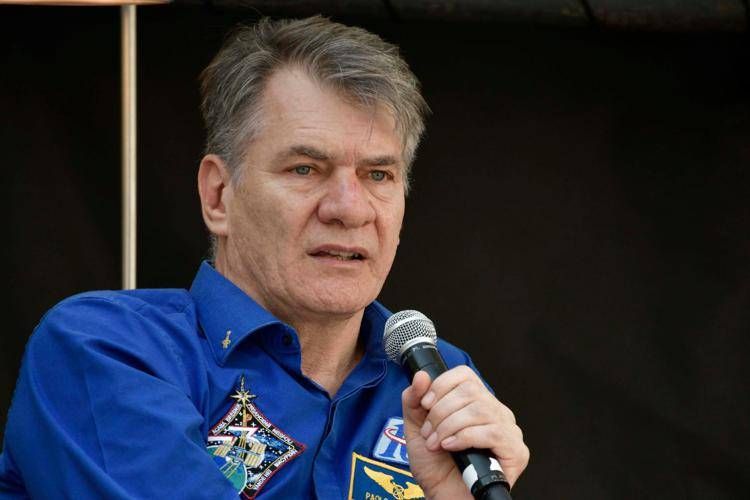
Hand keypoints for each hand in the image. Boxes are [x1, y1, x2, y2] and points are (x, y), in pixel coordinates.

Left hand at [401, 367, 528, 499]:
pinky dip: (464, 437)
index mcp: (476, 402)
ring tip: (437, 443)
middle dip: (441, 412)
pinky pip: (492, 432)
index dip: (441, 385)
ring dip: (449, 426)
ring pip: (480, 410)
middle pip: (470, 391)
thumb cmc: (435, 466)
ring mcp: (509, 430)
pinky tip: (451, 447)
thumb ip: (413, 400)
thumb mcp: (416, 428)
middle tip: (429, 433)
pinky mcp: (516, 451)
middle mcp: (496, 412)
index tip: (425, 405)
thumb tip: (421, 376)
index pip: (464, 375)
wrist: (442, 496)